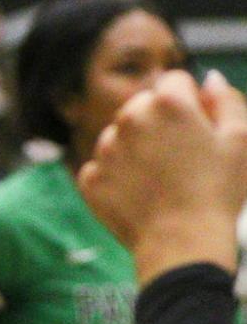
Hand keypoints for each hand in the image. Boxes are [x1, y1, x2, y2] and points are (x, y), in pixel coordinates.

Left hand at [79, 70, 246, 281]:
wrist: (182, 245)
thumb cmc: (218, 192)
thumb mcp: (240, 140)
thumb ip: (226, 100)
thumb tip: (209, 78)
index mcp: (167, 102)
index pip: (175, 82)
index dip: (191, 104)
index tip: (200, 130)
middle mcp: (129, 118)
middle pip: (143, 106)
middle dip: (160, 123)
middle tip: (181, 159)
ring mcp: (105, 149)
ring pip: (121, 136)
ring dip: (137, 149)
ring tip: (162, 180)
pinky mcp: (91, 178)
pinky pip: (104, 167)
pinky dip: (119, 178)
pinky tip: (141, 195)